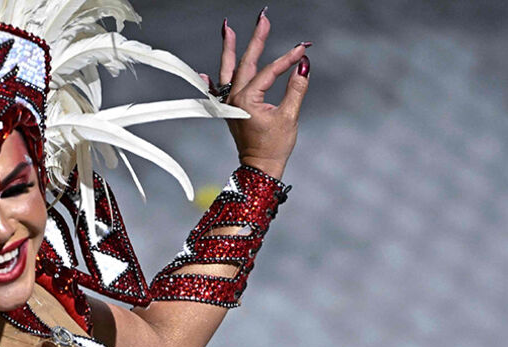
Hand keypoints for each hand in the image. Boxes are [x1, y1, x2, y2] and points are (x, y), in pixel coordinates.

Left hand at [216, 9, 310, 177]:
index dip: (287, 59)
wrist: (259, 168)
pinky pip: (218, 91)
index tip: (303, 48)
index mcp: (247, 100)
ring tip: (228, 29)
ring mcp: (229, 104)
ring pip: (228, 71)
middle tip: (263, 18)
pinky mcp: (230, 110)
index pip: (268, 71)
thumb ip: (296, 88)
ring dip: (229, 50)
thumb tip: (304, 65)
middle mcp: (234, 99)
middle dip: (255, 39)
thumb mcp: (289, 116)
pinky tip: (203, 72)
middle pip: (244, 62)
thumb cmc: (274, 146)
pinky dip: (213, 80)